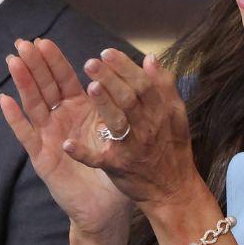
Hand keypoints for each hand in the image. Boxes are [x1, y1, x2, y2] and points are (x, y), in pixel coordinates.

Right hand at [0, 38, 130, 243]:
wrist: (107, 206)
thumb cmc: (114, 167)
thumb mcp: (118, 129)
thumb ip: (121, 102)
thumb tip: (140, 70)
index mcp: (79, 110)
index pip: (64, 79)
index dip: (54, 61)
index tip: (44, 40)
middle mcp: (61, 119)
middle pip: (44, 86)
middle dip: (34, 64)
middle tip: (23, 43)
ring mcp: (49, 136)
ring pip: (33, 104)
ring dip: (22, 83)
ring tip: (13, 61)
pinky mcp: (42, 157)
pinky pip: (27, 135)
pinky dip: (15, 119)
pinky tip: (5, 102)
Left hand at [65, 49, 230, 244]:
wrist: (173, 192)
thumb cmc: (172, 149)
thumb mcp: (176, 115)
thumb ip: (164, 86)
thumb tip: (151, 58)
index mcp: (160, 112)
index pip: (143, 84)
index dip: (125, 67)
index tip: (107, 52)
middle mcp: (147, 127)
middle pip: (128, 99)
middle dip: (110, 79)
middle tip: (91, 62)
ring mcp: (132, 148)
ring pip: (117, 123)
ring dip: (103, 105)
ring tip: (89, 87)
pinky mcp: (118, 167)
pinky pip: (99, 159)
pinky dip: (83, 153)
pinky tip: (68, 144)